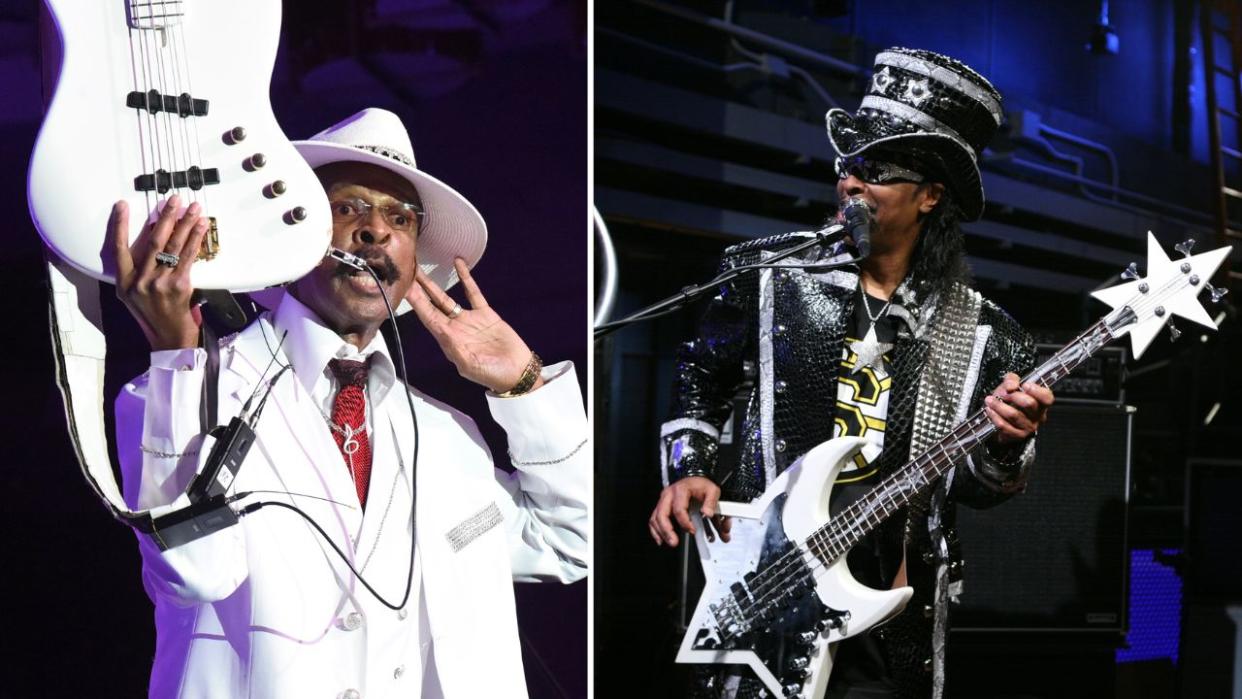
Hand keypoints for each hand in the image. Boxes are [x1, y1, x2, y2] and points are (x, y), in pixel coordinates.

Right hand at [110, 196, 209, 350]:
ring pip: (173, 247)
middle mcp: (139, 281)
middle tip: (174, 200)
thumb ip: (135, 270)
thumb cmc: (151, 313)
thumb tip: (151, 238)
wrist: (168, 336)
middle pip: (153, 241)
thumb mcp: (131, 294)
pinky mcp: (179, 285)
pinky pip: (188, 257)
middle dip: (165, 218)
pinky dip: (196, 240)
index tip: (122, 205)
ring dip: (185, 224)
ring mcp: (159, 283)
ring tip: (194, 209)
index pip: (118, 248)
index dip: (119, 226)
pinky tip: (201, 228)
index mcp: (124, 281)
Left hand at [406, 258, 542, 393]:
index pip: (427, 317)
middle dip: (418, 289)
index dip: (415, 301)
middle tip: (407, 269)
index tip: (405, 285)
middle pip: (431, 304)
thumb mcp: (472, 365)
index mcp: (448, 340)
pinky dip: (466, 278)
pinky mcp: (485, 314)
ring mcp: (468, 319)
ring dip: (433, 283)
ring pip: (446, 297)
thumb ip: (458, 351)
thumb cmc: (493, 374)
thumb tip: (445, 336)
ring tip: (421, 266)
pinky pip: (472, 293)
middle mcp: (454, 328)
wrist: (517, 372)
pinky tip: (458, 264)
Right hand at [649, 476, 731, 546]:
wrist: (695, 480)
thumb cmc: (701, 485)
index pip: (679, 509)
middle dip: (667, 530)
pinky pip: (654, 519)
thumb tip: (707, 514)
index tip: (693, 530)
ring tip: (670, 542)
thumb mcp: (712, 490)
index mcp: (680, 490)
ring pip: (655, 518)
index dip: (685, 522)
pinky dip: (655, 530)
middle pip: (662, 514)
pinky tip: (660, 539)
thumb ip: (711, 503)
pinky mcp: (661, 506)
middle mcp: (668, 495)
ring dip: (661, 532)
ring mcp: (663, 500)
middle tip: (674, 541)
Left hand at [983, 372, 1053, 444]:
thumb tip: (1011, 386)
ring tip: (989, 400)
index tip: (1024, 385)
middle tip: (1003, 394)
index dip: (1036, 390)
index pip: (1047, 397)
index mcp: (1041, 402)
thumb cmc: (1009, 401)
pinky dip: (994, 416)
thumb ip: (1012, 379)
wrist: (1000, 418)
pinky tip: (989, 410)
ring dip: (998, 405)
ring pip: (1014, 415)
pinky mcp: (1018, 435)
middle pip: (1029, 404)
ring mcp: (1029, 427)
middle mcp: (1038, 415)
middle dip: (1013, 396)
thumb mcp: (1011, 385)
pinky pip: (1004, 426)